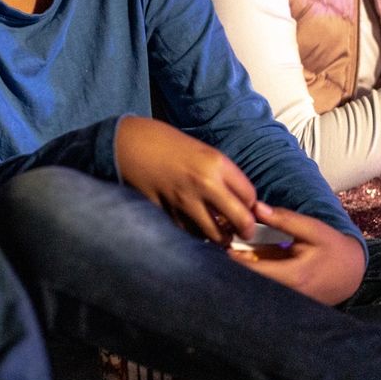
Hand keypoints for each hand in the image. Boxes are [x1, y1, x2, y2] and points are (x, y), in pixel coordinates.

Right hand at [114, 116, 256, 243]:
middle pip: (239, 219)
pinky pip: (186, 232)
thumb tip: (234, 196)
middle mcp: (204, 183)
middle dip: (246, 230)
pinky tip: (195, 231)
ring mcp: (184, 200)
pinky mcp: (166, 211)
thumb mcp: (200, 149)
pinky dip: (193, 235)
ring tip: (221, 238)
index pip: (249, 195)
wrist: (128, 142)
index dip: (252, 205)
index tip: (248, 208)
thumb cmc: (164, 141)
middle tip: (245, 233)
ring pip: (213, 233)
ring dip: (219, 238)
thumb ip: (218, 172)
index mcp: (216, 163)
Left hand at [229, 201, 365, 304]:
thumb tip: (255, 206)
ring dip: (244, 273)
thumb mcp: (312, 229)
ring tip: (235, 253)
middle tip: (225, 247)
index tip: (223, 243)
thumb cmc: (333, 248)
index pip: (253, 271)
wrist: (352, 272)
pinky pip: (265, 290)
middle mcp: (289, 294)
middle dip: (236, 266)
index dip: (234, 258)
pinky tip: (251, 262)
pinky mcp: (288, 303)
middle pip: (251, 283)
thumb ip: (284, 220)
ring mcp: (289, 302)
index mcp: (294, 276)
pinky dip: (256, 277)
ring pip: (256, 289)